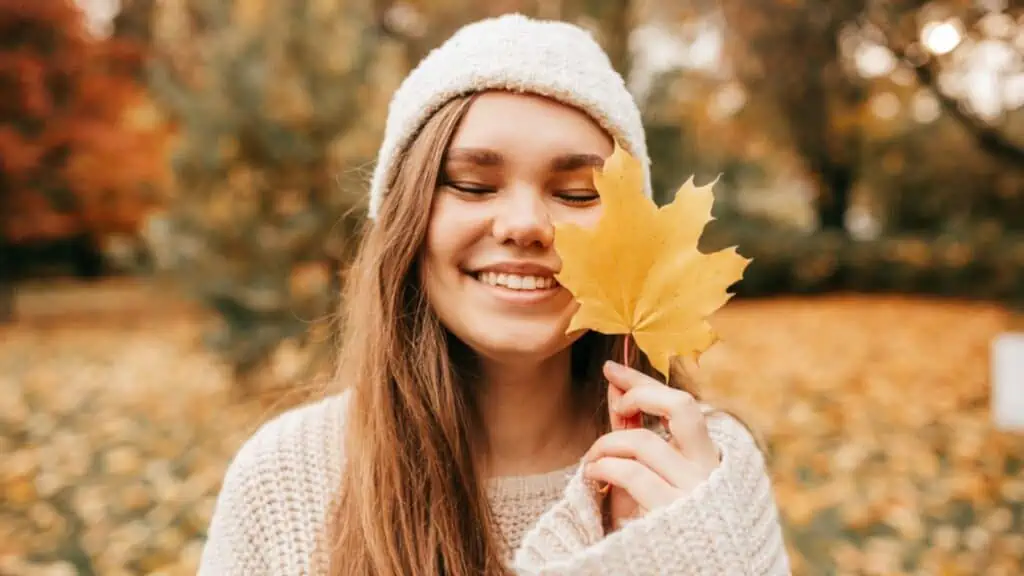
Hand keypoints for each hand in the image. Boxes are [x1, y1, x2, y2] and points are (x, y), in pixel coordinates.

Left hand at [582, 360, 720, 530]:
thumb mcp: (649, 475)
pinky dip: (605, 467)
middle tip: (615, 407)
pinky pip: (631, 472)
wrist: (683, 569)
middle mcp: (708, 470)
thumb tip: (616, 387)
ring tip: (592, 460)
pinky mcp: (671, 512)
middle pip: (681, 406)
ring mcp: (693, 491)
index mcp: (708, 458)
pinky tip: (594, 475)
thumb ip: (635, 432)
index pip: (682, 404)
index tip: (613, 367)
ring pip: (644, 441)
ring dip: (606, 444)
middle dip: (640, 395)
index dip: (644, 381)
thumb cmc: (659, 524)